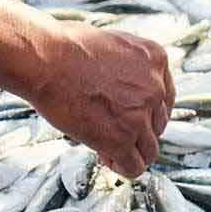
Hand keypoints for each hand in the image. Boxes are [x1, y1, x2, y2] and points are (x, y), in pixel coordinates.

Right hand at [27, 21, 174, 178]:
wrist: (45, 59)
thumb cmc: (65, 47)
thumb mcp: (112, 44)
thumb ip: (128, 66)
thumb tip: (123, 85)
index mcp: (155, 60)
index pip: (165, 98)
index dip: (146, 112)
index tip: (131, 118)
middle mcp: (154, 88)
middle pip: (158, 125)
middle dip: (137, 132)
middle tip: (114, 132)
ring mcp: (140, 116)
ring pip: (149, 150)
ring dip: (131, 152)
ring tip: (109, 149)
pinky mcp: (121, 139)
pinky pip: (134, 166)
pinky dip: (122, 167)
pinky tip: (106, 158)